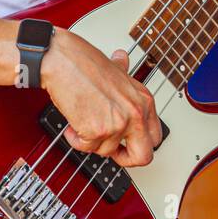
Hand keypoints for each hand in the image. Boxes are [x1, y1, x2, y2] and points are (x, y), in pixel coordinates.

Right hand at [39, 28, 161, 167]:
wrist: (63, 60)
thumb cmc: (84, 62)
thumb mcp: (115, 68)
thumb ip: (123, 73)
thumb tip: (124, 60)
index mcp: (144, 100)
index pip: (155, 137)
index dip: (139, 145)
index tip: (127, 144)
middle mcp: (136, 113)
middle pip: (143, 156)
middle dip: (124, 158)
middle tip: (111, 152)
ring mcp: (118, 123)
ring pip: (106, 151)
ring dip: (91, 140)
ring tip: (83, 120)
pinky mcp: (98, 130)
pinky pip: (86, 147)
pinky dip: (75, 138)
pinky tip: (73, 122)